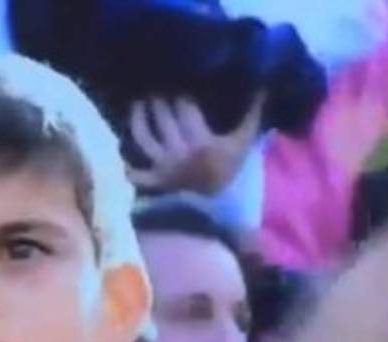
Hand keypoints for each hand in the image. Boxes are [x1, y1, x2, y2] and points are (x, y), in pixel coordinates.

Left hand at [127, 95, 262, 194]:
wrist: (221, 212)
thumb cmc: (231, 173)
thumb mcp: (244, 144)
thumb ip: (252, 115)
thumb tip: (263, 87)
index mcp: (201, 141)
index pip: (185, 108)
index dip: (180, 94)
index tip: (178, 85)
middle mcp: (178, 151)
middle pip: (162, 117)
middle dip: (159, 100)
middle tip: (157, 89)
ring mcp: (163, 167)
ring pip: (143, 137)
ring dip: (138, 118)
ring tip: (138, 105)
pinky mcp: (154, 182)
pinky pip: (136, 172)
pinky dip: (128, 164)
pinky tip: (125, 150)